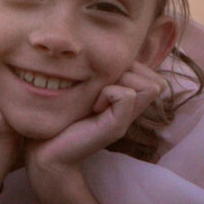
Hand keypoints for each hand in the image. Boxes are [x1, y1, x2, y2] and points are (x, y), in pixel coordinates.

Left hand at [27, 60, 162, 180]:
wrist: (46, 149)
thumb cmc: (63, 115)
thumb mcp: (88, 89)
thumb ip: (106, 76)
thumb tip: (118, 55)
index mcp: (127, 100)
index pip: (155, 77)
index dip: (135, 69)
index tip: (104, 81)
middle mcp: (131, 111)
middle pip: (156, 81)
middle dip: (129, 74)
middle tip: (100, 90)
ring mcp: (126, 120)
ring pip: (149, 86)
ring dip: (120, 83)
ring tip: (96, 99)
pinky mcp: (116, 127)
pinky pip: (127, 95)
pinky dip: (108, 93)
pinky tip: (93, 106)